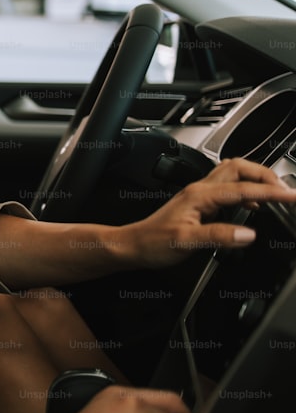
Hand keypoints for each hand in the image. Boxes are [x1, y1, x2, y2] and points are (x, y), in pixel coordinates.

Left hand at [123, 158, 295, 268]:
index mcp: (200, 195)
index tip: (293, 196)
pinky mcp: (199, 203)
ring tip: (276, 194)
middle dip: (266, 174)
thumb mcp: (186, 242)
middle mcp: (200, 190)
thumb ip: (218, 236)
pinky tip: (253, 205)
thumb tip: (248, 233)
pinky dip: (247, 192)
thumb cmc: (152, 243)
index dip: (273, 192)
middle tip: (286, 190)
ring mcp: (200, 195)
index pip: (245, 188)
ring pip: (233, 175)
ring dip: (257, 180)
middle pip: (239, 167)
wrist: (132, 245)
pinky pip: (229, 189)